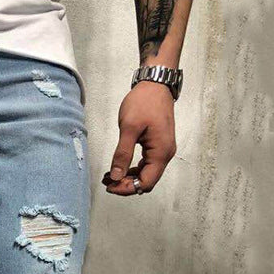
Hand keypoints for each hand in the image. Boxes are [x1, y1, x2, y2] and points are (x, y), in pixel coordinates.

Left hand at [102, 81, 176, 195]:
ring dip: (128, 178)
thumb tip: (117, 176)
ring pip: (146, 174)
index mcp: (161, 152)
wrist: (155, 85)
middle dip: (126, 185)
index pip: (146, 182)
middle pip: (147, 181)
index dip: (127, 188)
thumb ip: (122, 154)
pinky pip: (146, 165)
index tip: (111, 186)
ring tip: (110, 176)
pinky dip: (132, 169)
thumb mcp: (129, 128)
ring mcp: (162, 150)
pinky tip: (118, 167)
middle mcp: (165, 154)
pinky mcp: (157, 145)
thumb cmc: (144, 102)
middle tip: (108, 182)